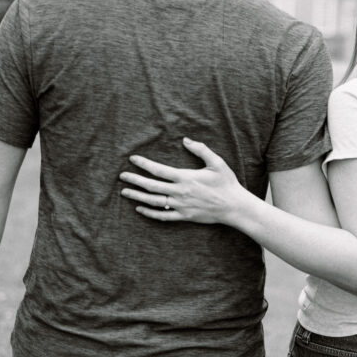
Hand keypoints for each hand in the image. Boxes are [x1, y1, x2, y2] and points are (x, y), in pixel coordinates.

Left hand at [119, 138, 243, 223]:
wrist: (234, 206)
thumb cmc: (226, 183)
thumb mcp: (217, 163)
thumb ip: (201, 149)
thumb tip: (186, 140)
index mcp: (186, 177)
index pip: (159, 170)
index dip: (144, 164)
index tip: (133, 159)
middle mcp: (180, 192)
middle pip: (152, 186)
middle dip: (135, 180)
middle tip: (122, 176)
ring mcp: (181, 206)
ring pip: (153, 201)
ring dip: (137, 196)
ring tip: (124, 192)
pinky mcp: (184, 216)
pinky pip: (162, 216)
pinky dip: (149, 213)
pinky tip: (139, 208)